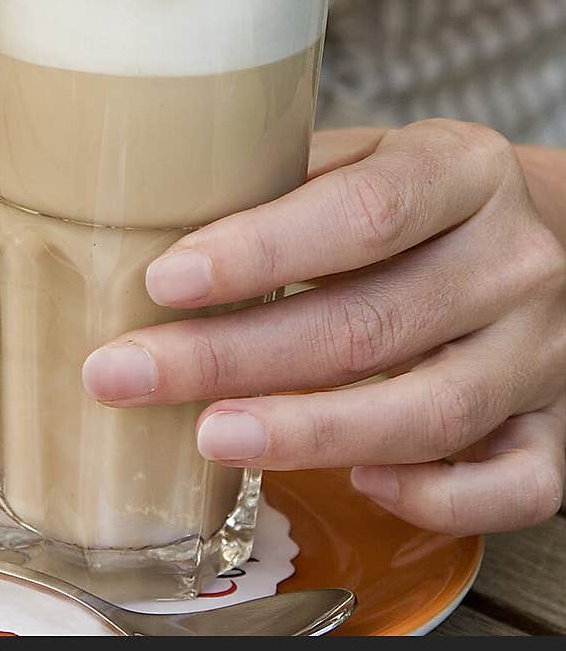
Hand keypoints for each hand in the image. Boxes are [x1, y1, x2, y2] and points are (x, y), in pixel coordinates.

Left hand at [83, 121, 565, 534]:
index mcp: (464, 171)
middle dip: (232, 357)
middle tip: (128, 374)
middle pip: (371, 323)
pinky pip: (513, 486)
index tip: (166, 280)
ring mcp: (545, 352)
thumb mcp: (373, 155)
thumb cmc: (429, 201)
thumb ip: (292, 182)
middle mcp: (513, 261)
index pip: (364, 213)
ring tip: (209, 437)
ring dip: (307, 433)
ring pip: (430, 413)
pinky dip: (433, 495)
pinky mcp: (562, 429)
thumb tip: (159, 219)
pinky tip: (358, 484)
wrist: (554, 236)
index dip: (261, 250)